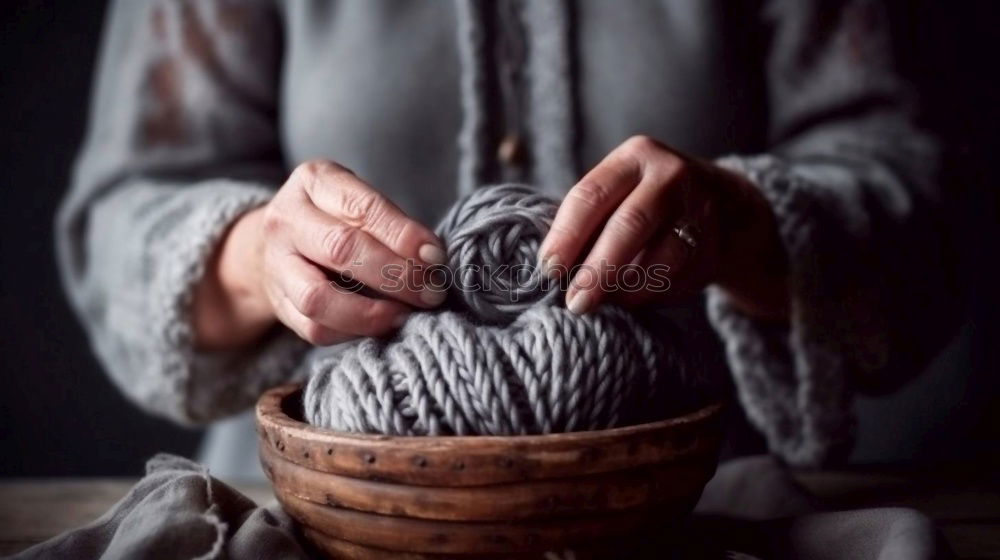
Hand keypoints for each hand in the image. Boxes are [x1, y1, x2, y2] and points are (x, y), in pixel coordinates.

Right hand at [193, 160, 446, 348]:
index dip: (404, 236)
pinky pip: (314, 329)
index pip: (363, 209)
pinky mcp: (279, 304)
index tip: (436, 258)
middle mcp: (287, 220)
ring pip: (318, 298)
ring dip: (370, 314)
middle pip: (341, 250)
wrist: (280, 241)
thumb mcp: (361, 201)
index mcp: (315, 181)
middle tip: (431, 293)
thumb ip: (394, 225)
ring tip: (404, 315)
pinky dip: (353, 333)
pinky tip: (379, 326)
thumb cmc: (338, 218)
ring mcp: (276, 264)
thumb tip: (433, 259)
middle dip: (395, 275)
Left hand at [538, 135, 788, 319]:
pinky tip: (630, 300)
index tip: (548, 269)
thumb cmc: (642, 201)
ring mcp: (697, 211)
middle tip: (575, 302)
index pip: (591, 195)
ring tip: (601, 304)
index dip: (566, 235)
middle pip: (629, 225)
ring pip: (659, 257)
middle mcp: (669, 177)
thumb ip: (585, 222)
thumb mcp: (616, 193)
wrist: (719, 202)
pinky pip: (676, 278)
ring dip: (625, 288)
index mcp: (633, 158)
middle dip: (597, 269)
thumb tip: (549, 268)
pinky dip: (648, 294)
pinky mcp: (712, 245)